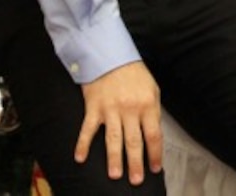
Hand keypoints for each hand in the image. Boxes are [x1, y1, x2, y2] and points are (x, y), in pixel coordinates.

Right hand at [75, 61, 161, 184]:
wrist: (111, 56)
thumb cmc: (134, 75)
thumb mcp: (152, 89)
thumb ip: (152, 112)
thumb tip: (153, 136)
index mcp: (148, 105)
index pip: (154, 135)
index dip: (155, 153)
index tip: (155, 169)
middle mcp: (130, 109)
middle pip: (134, 141)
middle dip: (135, 163)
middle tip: (136, 181)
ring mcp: (110, 109)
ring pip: (113, 139)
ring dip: (114, 159)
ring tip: (115, 175)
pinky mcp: (93, 108)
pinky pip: (87, 129)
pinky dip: (83, 144)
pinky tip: (80, 159)